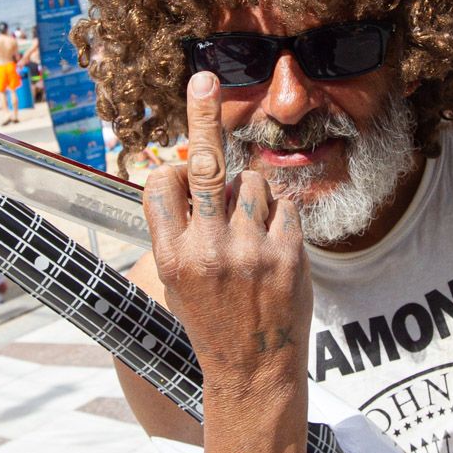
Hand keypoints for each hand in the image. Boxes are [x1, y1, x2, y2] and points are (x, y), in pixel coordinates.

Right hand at [144, 72, 310, 397]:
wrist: (254, 374)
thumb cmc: (213, 322)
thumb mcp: (179, 282)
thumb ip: (180, 229)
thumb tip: (190, 167)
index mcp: (170, 256)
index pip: (163, 184)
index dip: (173, 171)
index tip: (181, 170)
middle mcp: (206, 249)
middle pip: (204, 163)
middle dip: (202, 115)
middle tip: (203, 78)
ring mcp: (250, 251)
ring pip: (253, 182)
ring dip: (253, 196)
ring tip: (251, 237)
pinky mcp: (289, 254)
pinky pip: (286, 203)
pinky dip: (281, 215)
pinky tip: (275, 246)